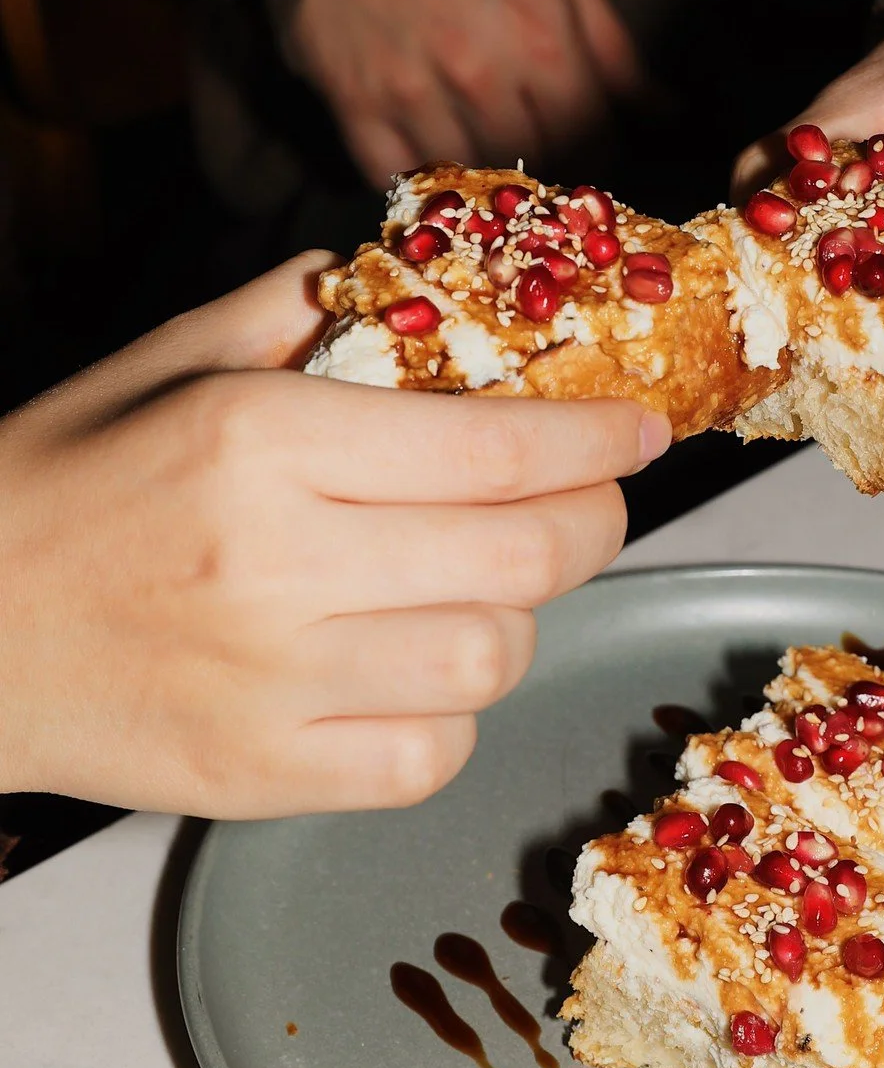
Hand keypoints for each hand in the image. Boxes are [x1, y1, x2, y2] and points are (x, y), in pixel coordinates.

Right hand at [0, 256, 668, 815]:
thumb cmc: (62, 487)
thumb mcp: (166, 364)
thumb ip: (298, 314)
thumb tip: (418, 290)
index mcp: (257, 441)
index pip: (492, 443)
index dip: (594, 439)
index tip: (637, 433)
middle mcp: (275, 564)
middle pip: (525, 556)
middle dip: (592, 524)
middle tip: (590, 506)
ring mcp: (273, 685)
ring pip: (492, 661)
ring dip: (517, 619)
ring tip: (480, 588)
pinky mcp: (264, 777)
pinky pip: (434, 756)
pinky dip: (454, 714)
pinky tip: (414, 672)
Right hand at [291, 0, 637, 186]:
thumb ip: (611, 46)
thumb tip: (666, 113)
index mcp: (540, 38)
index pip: (591, 138)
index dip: (600, 147)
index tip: (592, 139)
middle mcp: (477, 75)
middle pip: (534, 165)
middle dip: (550, 162)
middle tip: (544, 147)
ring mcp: (410, 92)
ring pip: (468, 178)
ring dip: (487, 177)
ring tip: (492, 151)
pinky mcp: (353, 100)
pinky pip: (393, 176)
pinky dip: (419, 178)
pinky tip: (435, 157)